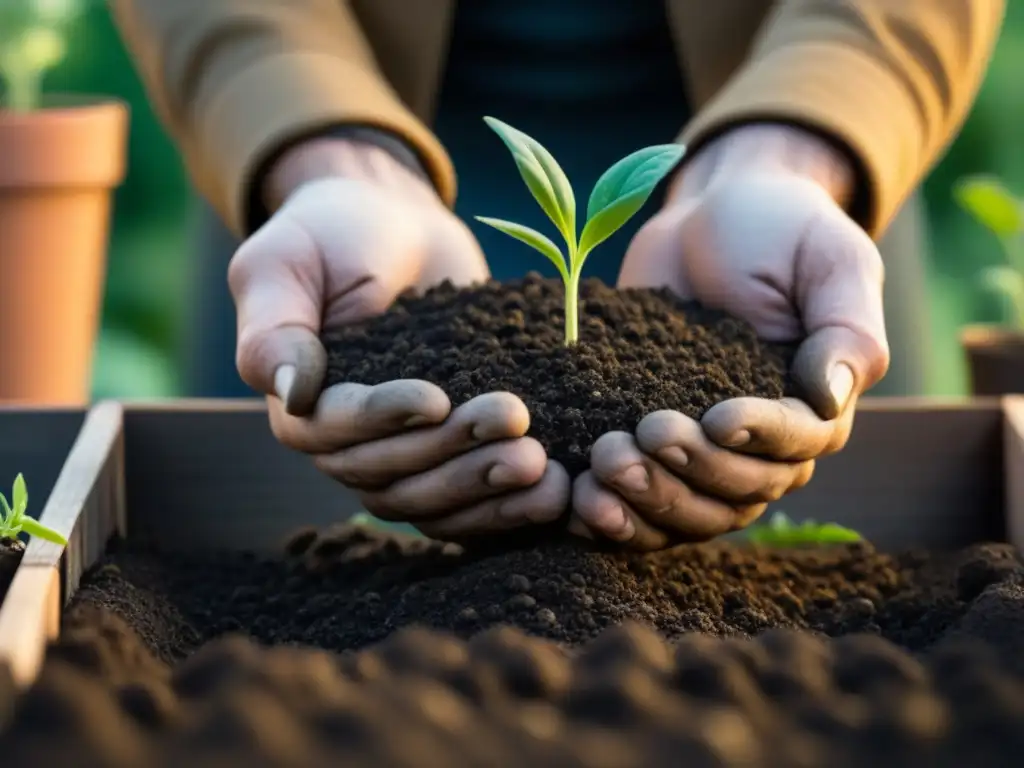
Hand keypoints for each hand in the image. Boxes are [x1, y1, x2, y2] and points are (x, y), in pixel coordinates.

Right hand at [228, 137, 568, 537]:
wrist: (397, 227)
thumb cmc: (332, 234)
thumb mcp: (284, 262)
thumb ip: (274, 328)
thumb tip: (292, 394)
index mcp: (301, 406)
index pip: (335, 433)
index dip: (385, 422)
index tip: (437, 398)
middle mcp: (349, 446)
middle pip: (391, 478)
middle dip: (453, 455)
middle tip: (514, 424)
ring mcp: (405, 456)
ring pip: (434, 502)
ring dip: (486, 489)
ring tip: (540, 464)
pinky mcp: (453, 454)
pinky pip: (472, 504)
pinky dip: (509, 507)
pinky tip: (555, 491)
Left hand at [570, 124, 889, 548]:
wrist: (705, 218)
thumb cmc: (777, 230)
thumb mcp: (829, 261)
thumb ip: (847, 327)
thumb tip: (834, 396)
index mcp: (813, 409)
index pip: (793, 447)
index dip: (756, 441)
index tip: (715, 419)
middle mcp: (761, 446)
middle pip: (735, 493)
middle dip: (688, 474)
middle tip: (639, 437)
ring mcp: (702, 454)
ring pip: (686, 513)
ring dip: (645, 501)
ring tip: (603, 467)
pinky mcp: (648, 450)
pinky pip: (637, 505)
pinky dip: (611, 514)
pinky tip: (576, 500)